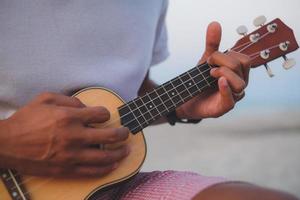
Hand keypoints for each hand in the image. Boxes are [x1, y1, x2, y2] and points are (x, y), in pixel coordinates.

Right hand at [0, 93, 129, 177]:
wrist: (6, 145)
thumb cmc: (26, 120)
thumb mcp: (45, 98)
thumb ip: (69, 99)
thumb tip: (86, 106)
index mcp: (69, 117)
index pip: (100, 115)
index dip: (106, 114)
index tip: (104, 116)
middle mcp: (73, 136)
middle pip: (110, 136)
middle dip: (122, 133)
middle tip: (126, 132)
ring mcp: (71, 155)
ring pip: (105, 157)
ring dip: (120, 153)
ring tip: (126, 150)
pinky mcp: (66, 170)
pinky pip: (92, 171)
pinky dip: (106, 169)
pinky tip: (113, 165)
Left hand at [177, 22, 250, 118]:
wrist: (185, 99)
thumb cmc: (199, 81)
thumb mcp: (206, 61)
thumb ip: (212, 44)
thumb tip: (214, 23)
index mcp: (238, 73)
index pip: (243, 59)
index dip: (226, 55)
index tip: (210, 58)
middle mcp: (239, 84)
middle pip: (243, 66)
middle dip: (224, 61)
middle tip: (209, 65)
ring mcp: (233, 97)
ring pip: (240, 83)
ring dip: (224, 73)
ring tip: (210, 74)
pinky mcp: (223, 108)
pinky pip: (231, 99)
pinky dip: (225, 89)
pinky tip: (219, 81)